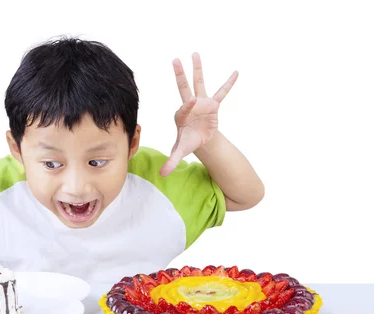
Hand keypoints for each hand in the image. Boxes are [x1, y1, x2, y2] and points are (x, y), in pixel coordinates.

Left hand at [160, 53, 237, 176]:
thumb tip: (161, 175)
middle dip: (180, 75)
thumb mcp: (180, 152)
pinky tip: (236, 72)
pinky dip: (228, 84)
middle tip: (175, 60)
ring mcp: (202, 103)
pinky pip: (222, 93)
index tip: (194, 100)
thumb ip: (172, 161)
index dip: (189, 104)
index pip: (185, 107)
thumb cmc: (188, 142)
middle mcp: (190, 105)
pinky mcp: (213, 105)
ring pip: (199, 83)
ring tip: (195, 53)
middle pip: (183, 87)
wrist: (199, 139)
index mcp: (181, 115)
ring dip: (198, 69)